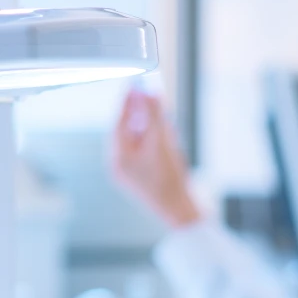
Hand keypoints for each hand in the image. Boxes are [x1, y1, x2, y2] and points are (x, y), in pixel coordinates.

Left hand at [110, 88, 200, 228]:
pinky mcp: (141, 176)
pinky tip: (165, 135)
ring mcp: (129, 171)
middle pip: (127, 131)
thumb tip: (151, 95)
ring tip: (160, 114)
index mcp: (118, 157)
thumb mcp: (163, 145)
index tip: (134, 86)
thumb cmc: (169, 182)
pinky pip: (143, 151)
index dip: (128, 103)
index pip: (119, 123)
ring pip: (137, 141)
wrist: (179, 211)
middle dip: (140, 114)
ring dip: (149, 126)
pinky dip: (153, 141)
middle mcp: (119, 164)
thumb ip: (156, 118)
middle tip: (148, 96)